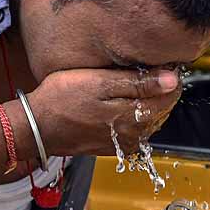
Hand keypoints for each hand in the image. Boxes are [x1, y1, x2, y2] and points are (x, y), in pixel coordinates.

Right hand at [25, 68, 180, 157]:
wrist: (37, 126)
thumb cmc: (61, 99)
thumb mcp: (99, 82)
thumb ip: (138, 82)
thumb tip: (171, 80)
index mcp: (135, 117)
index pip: (171, 95)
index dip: (168, 76)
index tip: (158, 63)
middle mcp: (135, 135)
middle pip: (163, 108)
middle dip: (159, 89)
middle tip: (143, 70)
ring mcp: (124, 143)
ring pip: (151, 119)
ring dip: (147, 101)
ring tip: (130, 83)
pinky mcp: (114, 147)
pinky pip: (136, 129)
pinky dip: (134, 114)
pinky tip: (120, 102)